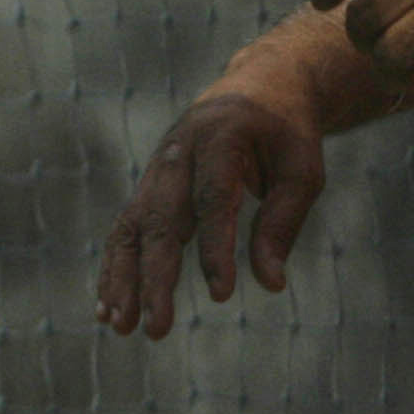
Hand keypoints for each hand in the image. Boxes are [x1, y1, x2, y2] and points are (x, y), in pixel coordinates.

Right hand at [97, 71, 326, 339]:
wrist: (260, 83)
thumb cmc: (287, 131)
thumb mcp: (302, 169)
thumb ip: (283, 222)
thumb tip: (270, 284)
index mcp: (221, 134)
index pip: (214, 198)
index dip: (216, 247)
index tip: (221, 295)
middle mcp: (180, 149)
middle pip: (160, 217)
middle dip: (155, 276)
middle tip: (156, 329)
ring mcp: (158, 166)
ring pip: (132, 225)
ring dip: (122, 277)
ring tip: (120, 327)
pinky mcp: (150, 184)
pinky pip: (126, 227)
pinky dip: (116, 266)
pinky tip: (111, 308)